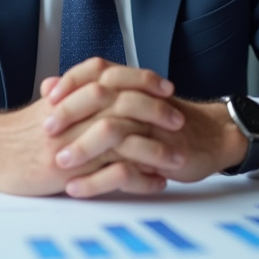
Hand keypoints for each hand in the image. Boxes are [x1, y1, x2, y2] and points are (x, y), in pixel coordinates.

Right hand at [0, 60, 181, 196]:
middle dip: (156, 109)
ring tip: (178, 157)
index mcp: (70, 92)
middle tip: (178, 118)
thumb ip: (72, 90)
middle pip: (123, 100)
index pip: (112, 75)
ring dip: (156, 147)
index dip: (141, 77)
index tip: (165, 84)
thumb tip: (95, 78)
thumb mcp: (48, 104)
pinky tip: (157, 182)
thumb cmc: (18, 130)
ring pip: (123, 136)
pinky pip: (114, 172)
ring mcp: (74, 140)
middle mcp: (74, 112)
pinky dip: (140, 177)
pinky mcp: (72, 169)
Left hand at [47, 68, 258, 195]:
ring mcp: (152, 128)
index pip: (96, 71)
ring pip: (114, 130)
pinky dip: (98, 180)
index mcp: (131, 84)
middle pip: (101, 96)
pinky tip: (78, 188)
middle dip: (71, 113)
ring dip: (83, 147)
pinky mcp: (160, 156)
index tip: (47, 97)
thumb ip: (90, 93)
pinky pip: (125, 168)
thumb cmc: (164, 120)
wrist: (212, 137)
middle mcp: (141, 100)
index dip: (71, 82)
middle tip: (46, 130)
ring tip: (59, 163)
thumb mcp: (128, 101)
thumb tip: (48, 84)